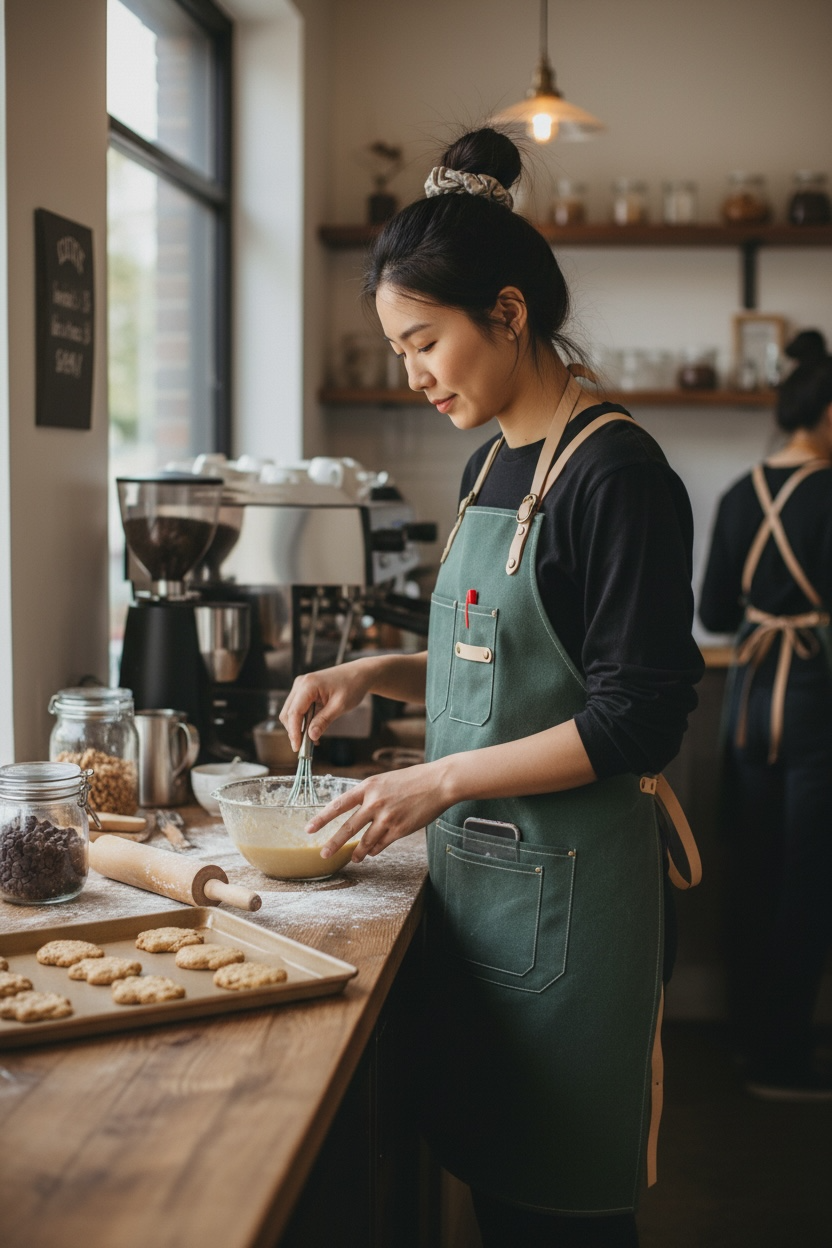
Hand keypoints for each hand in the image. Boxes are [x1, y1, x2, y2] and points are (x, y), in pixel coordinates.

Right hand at [279, 661, 374, 750]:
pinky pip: (298, 708)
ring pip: (291, 712)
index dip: (294, 732)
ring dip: (298, 727)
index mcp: (308, 685)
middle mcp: (300, 684)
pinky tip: (313, 730)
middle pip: (288, 713)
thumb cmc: (352, 686)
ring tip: (312, 739)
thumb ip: (323, 721)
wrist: (359, 674)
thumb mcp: (339, 706)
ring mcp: (301, 686)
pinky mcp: (304, 691)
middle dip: (294, 731)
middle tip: (305, 747)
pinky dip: (303, 721)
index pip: (294, 713)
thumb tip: (311, 736)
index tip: (297, 748)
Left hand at [305, 762, 449, 862]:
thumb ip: (369, 795)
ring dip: (357, 852)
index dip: (322, 818)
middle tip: (322, 853)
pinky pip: (381, 844)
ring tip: (352, 858)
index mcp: (368, 787)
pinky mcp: (400, 829)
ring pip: (365, 841)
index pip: (339, 804)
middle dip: (333, 843)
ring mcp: (387, 817)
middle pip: (348, 828)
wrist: (438, 782)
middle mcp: (375, 802)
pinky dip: (375, 850)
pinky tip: (371, 853)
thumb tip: (357, 812)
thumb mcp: (385, 780)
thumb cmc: (413, 779)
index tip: (309, 829)